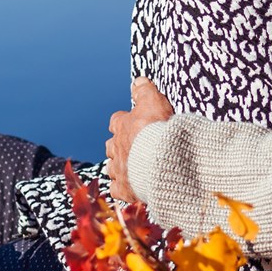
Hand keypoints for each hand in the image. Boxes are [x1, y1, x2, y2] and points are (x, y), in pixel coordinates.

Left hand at [105, 77, 174, 204]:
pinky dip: (122, 189)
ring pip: (112, 168)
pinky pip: (117, 190)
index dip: (122, 122)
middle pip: (111, 146)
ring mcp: (119, 169)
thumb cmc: (157, 131)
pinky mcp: (124, 189)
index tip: (128, 122)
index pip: (116, 121)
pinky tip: (129, 189)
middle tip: (131, 148)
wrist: (160, 161)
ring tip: (129, 169)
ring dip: (118, 167)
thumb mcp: (154, 102)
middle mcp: (116, 148)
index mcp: (122, 127)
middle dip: (118, 146)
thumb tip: (138, 79)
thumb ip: (145, 90)